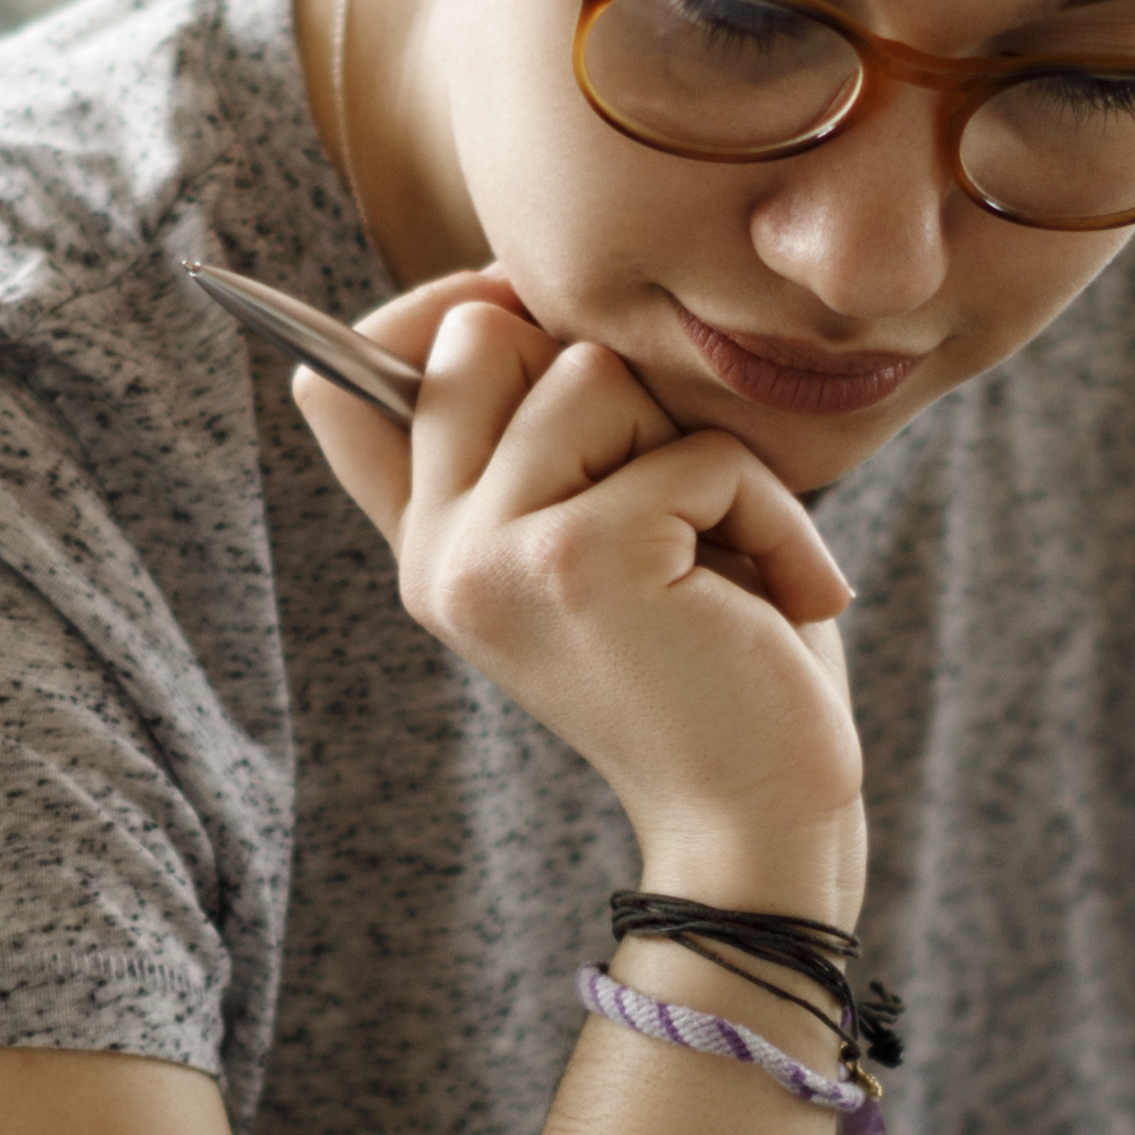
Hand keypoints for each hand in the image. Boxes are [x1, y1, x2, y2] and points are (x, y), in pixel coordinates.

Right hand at [292, 273, 864, 898]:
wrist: (759, 822)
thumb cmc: (707, 669)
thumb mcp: (591, 546)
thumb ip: (505, 457)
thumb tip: (379, 343)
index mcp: (429, 548)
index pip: (354, 380)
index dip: (444, 313)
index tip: (527, 322)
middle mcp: (436, 555)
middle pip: (485, 335)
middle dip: (608, 385)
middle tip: (668, 500)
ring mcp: (491, 557)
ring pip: (593, 375)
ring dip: (702, 456)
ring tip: (727, 558)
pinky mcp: (578, 560)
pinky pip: (698, 453)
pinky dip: (771, 516)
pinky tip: (781, 600)